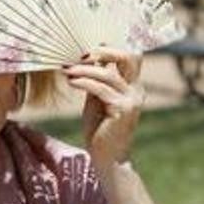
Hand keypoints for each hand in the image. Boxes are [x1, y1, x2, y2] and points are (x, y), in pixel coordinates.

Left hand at [65, 48, 143, 169]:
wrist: (107, 157)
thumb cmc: (100, 127)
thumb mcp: (97, 97)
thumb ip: (96, 79)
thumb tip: (85, 56)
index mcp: (132, 84)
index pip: (130, 55)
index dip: (110, 46)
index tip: (85, 46)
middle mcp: (136, 89)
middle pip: (130, 56)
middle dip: (105, 50)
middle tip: (82, 53)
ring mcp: (132, 100)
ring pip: (109, 73)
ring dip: (84, 69)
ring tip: (67, 70)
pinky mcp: (123, 110)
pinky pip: (101, 89)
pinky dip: (84, 82)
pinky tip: (71, 81)